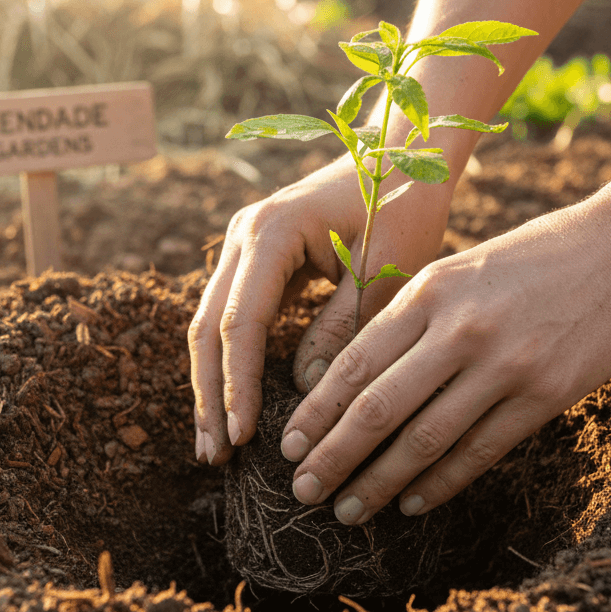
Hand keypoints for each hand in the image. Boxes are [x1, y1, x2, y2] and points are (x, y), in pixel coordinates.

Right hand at [188, 156, 453, 463]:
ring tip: (216, 445)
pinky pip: (231, 319)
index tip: (244, 437)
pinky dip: (230, 365)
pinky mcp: (256, 262)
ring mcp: (243, 247)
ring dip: (212, 386)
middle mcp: (243, 237)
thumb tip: (306, 392)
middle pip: (208, 328)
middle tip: (214, 456)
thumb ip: (344, 328)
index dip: (238, 385)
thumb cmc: (401, 205)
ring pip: (211, 326)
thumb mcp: (383, 271)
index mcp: (270, 232)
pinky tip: (234, 406)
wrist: (401, 155)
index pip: (241, 323)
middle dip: (210, 396)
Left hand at [280, 197, 610, 521]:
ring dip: (380, 483)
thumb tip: (350, 382)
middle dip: (333, 457)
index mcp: (428, 293)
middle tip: (302, 491)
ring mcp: (505, 365)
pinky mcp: (545, 395)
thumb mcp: (456, 273)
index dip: (316, 412)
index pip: (354, 363)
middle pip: (378, 408)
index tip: (288, 447)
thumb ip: (408, 320)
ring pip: (425, 439)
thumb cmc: (527, 260)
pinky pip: (479, 452)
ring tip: (349, 511)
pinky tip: (411, 504)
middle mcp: (459, 330)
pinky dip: (440, 484)